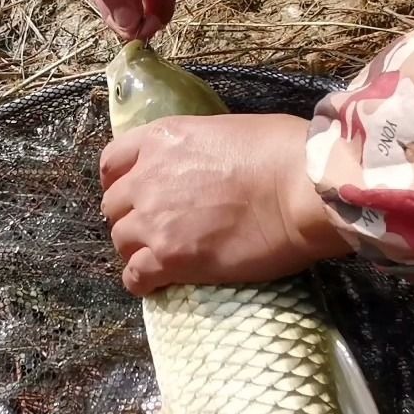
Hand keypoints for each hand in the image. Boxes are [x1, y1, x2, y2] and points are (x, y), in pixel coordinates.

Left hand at [99, 114, 352, 294]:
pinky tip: (157, 283)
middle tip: (155, 228)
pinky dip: (141, 282)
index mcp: (161, 139)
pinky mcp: (170, 258)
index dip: (120, 181)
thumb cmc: (282, 151)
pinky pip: (135, 278)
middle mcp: (147, 178)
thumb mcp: (225, 130)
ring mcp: (154, 220)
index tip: (135, 192)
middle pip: (113, 206)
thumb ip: (196, 150)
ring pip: (121, 242)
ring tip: (159, 257)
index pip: (112, 161)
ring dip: (136, 249)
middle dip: (130, 216)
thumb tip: (201, 167)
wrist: (302, 187)